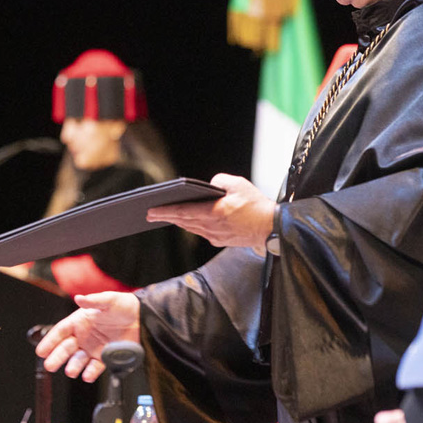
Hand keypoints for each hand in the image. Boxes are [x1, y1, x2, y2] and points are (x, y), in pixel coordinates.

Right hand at [35, 291, 139, 382]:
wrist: (143, 318)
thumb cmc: (123, 306)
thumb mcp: (108, 300)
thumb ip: (93, 301)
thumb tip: (79, 298)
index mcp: (80, 321)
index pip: (61, 332)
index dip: (50, 341)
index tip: (41, 351)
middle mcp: (84, 336)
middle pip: (66, 348)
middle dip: (57, 357)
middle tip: (49, 365)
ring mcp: (93, 348)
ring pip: (78, 360)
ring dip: (73, 366)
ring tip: (71, 371)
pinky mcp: (105, 357)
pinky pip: (95, 367)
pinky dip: (90, 373)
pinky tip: (87, 376)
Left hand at [147, 173, 273, 250]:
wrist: (273, 228)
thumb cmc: (257, 205)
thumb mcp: (239, 184)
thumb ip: (220, 181)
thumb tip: (209, 186)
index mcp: (215, 213)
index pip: (184, 212)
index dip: (165, 211)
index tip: (151, 211)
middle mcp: (213, 227)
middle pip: (183, 221)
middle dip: (166, 217)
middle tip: (150, 214)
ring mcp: (216, 236)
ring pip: (191, 228)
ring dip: (177, 221)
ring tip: (165, 215)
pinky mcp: (220, 241)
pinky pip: (201, 232)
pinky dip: (191, 225)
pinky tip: (186, 221)